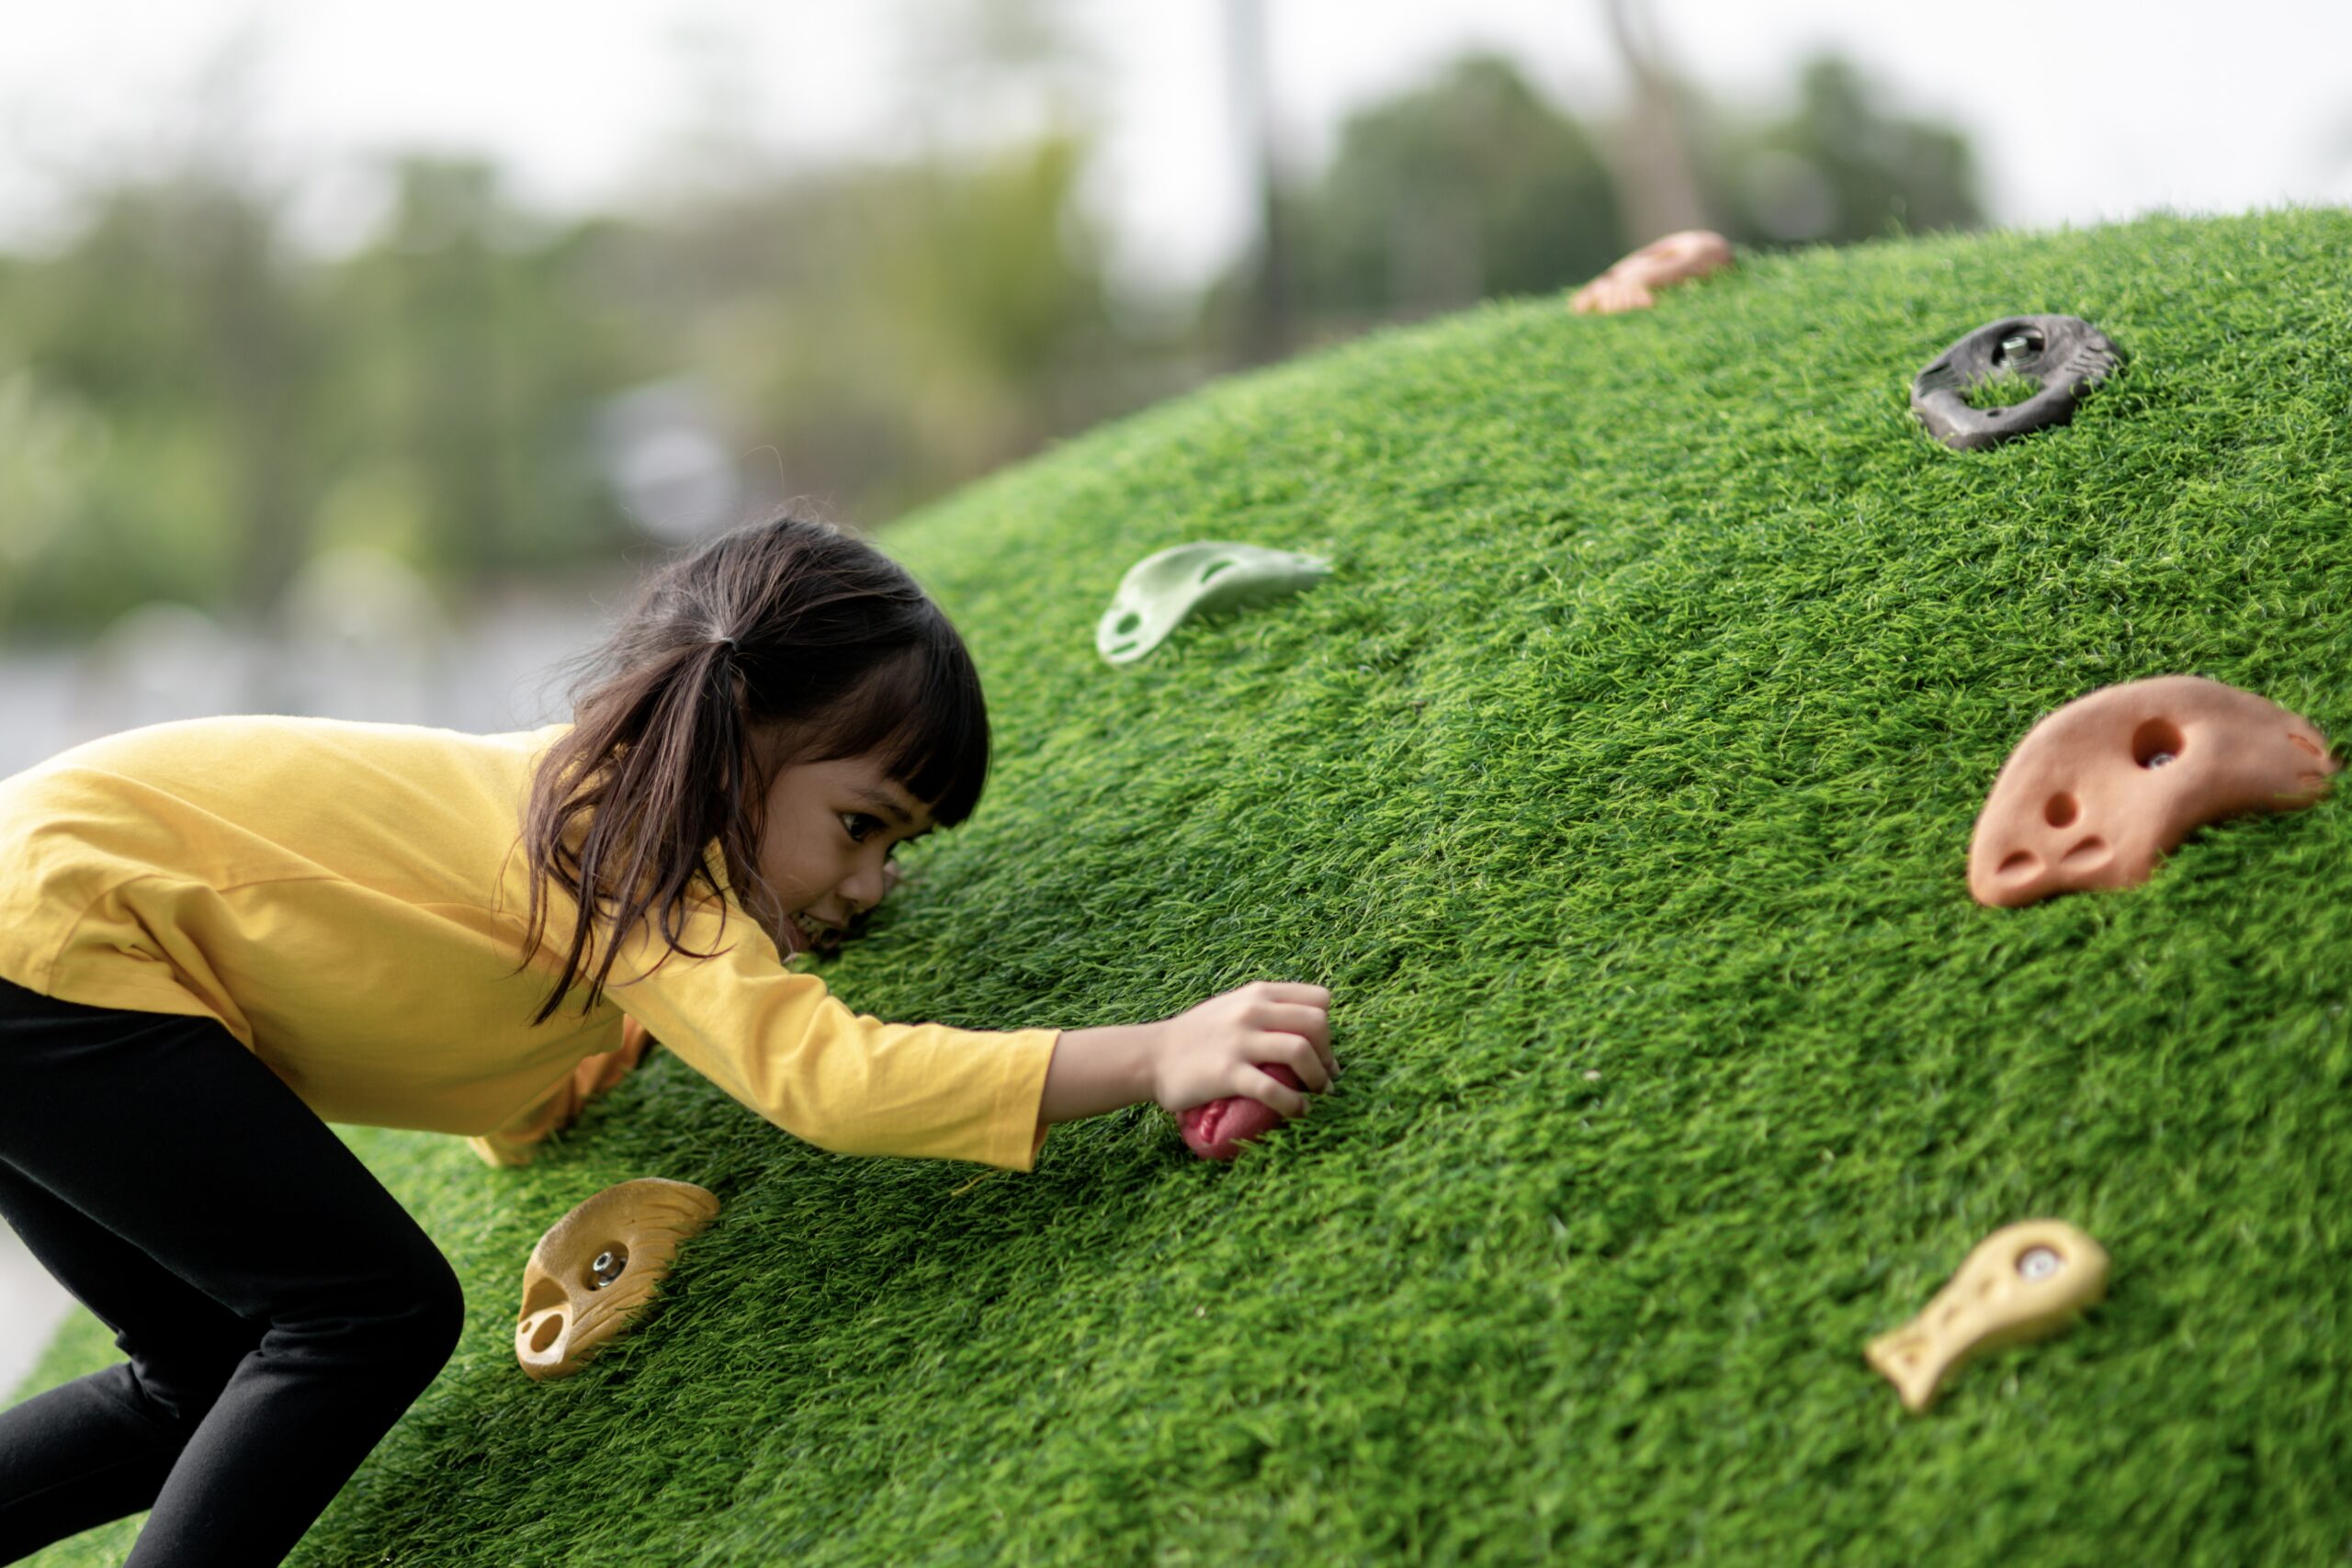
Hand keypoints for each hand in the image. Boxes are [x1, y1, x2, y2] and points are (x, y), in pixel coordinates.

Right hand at [1149, 980, 1335, 1118]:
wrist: (1152, 1056)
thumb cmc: (1197, 1035)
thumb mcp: (1233, 1007)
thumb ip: (1267, 1010)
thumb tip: (1307, 1032)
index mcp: (1258, 994)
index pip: (1318, 999)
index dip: (1328, 1027)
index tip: (1322, 1051)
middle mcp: (1252, 1010)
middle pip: (1317, 1023)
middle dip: (1328, 1054)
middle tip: (1323, 1078)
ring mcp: (1239, 1041)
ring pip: (1301, 1050)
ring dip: (1318, 1078)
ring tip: (1316, 1095)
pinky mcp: (1227, 1072)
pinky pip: (1273, 1089)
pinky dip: (1294, 1104)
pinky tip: (1297, 1112)